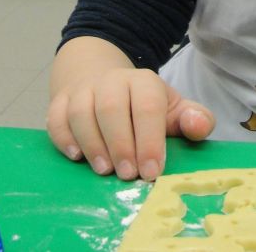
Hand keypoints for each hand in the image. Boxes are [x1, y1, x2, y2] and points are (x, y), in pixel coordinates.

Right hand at [47, 67, 214, 180]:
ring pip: (81, 111)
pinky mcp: (60, 101)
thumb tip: (199, 126)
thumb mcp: (172, 109)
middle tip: (128, 175)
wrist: (106, 84)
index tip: (152, 171)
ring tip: (104, 170)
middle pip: (111, 108)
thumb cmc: (144, 107)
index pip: (147, 106)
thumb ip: (193, 119)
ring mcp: (83, 90)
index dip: (150, 139)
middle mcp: (112, 81)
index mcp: (144, 81)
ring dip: (92, 143)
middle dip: (121, 144)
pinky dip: (63, 137)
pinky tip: (76, 156)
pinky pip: (56, 117)